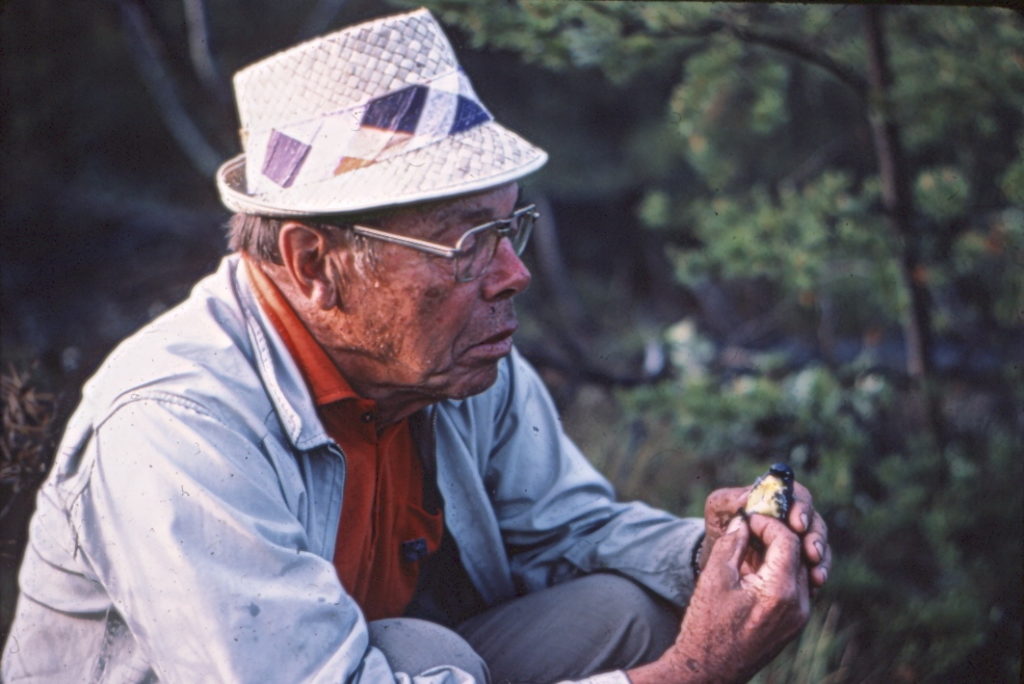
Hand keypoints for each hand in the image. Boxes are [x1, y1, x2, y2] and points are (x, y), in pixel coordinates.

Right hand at [629, 515, 810, 682]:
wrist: (708, 670)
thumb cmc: (706, 625)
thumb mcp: (715, 577)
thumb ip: (732, 544)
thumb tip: (744, 520)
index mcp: (779, 591)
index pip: (787, 540)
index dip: (767, 523)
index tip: (748, 519)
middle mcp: (799, 605)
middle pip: (799, 553)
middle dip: (777, 534)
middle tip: (753, 526)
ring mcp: (799, 618)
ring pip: (801, 569)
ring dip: (782, 551)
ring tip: (755, 545)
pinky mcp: (795, 625)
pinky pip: (798, 587)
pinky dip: (783, 571)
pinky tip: (760, 567)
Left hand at [700, 480, 830, 587]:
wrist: (719, 559)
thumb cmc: (721, 528)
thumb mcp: (718, 511)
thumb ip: (728, 501)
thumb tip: (747, 497)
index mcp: (776, 499)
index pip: (796, 495)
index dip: (800, 507)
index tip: (797, 524)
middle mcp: (792, 517)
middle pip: (814, 520)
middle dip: (815, 536)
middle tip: (811, 552)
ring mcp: (800, 539)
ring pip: (820, 544)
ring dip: (821, 558)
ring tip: (816, 575)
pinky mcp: (802, 560)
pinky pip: (817, 565)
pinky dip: (818, 573)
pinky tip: (815, 585)